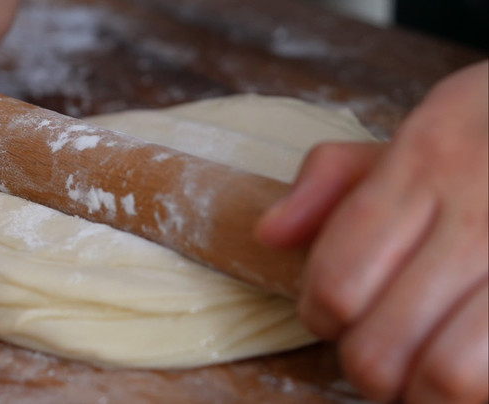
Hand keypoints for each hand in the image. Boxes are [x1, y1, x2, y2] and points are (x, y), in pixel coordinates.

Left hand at [257, 60, 487, 403]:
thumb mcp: (424, 129)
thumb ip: (334, 175)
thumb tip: (268, 234)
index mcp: (429, 159)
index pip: (337, 278)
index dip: (319, 315)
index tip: (329, 317)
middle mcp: (481, 212)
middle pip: (377, 344)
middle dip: (366, 365)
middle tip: (380, 353)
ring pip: (445, 377)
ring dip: (421, 392)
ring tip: (424, 373)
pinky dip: (471, 392)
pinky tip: (471, 370)